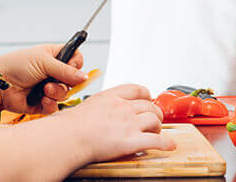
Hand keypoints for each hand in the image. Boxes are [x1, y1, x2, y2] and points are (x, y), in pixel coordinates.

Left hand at [0, 44, 88, 114]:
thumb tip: (84, 76)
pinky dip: (50, 104)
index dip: (76, 64)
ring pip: (64, 94)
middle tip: (52, 80)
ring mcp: (47, 88)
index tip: (72, 66)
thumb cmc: (15, 65)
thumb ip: (65, 69)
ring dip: (56, 93)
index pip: (75, 59)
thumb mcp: (43, 61)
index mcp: (53, 57)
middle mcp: (52, 72)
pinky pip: (54, 107)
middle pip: (72, 80)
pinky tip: (41, 100)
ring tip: (44, 90)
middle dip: (64, 82)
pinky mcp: (41, 103)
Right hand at [50, 84, 173, 162]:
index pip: (136, 89)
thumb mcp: (83, 108)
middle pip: (149, 106)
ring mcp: (128, 123)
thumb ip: (95, 108)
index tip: (147, 100)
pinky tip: (169, 146)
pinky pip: (157, 141)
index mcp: (110, 97)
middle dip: (154, 114)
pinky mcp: (131, 141)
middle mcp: (122, 107)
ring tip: (155, 133)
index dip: (146, 95)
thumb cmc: (67, 127)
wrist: (66, 138)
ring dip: (158, 128)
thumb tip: (90, 114)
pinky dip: (166, 143)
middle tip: (152, 121)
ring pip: (155, 120)